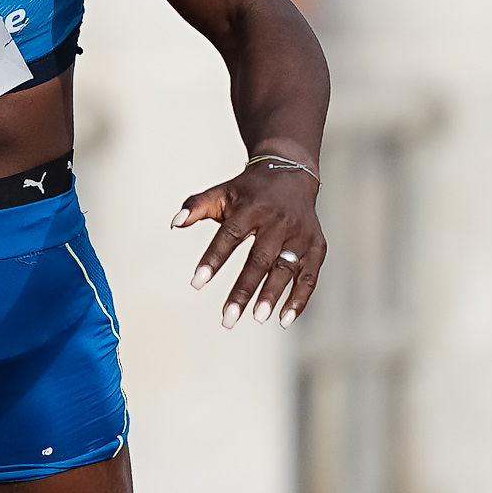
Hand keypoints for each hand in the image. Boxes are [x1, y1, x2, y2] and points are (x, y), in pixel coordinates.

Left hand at [172, 160, 324, 326]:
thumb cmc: (249, 190)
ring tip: (257, 318)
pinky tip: (285, 320)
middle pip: (259, 259)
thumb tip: (174, 223)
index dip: (213, 259)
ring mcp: (300, 235)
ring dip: (272, 295)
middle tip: (228, 317)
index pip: (230, 236)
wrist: (292, 172)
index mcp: (252, 208)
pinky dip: (299, 299)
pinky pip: (310, 277)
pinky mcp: (317, 246)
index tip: (197, 283)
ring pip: (286, 269)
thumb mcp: (222, 192)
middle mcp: (279, 222)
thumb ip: (196, 206)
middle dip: (243, 290)